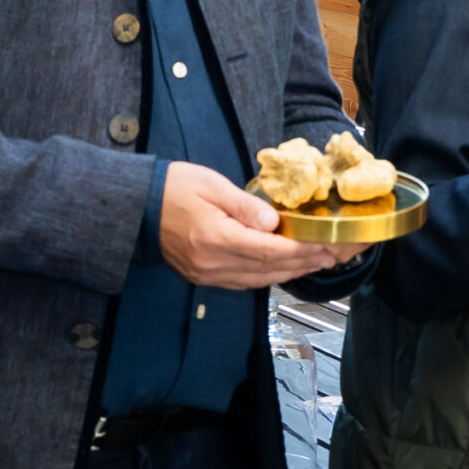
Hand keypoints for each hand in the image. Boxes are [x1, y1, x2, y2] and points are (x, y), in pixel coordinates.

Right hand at [159, 162, 362, 288]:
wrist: (137, 207)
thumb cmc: (174, 188)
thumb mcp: (212, 186)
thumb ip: (246, 206)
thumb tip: (274, 222)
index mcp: (215, 238)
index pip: (268, 251)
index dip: (300, 252)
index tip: (326, 248)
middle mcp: (212, 263)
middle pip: (267, 269)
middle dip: (302, 264)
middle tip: (331, 257)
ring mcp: (206, 274)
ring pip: (256, 280)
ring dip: (288, 273)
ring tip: (314, 263)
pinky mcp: (202, 276)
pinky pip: (241, 282)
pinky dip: (266, 276)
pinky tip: (283, 269)